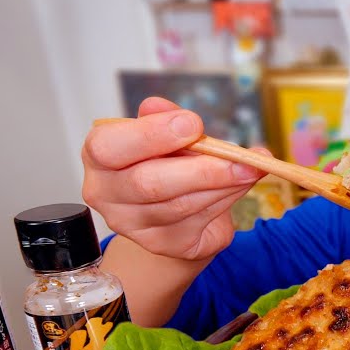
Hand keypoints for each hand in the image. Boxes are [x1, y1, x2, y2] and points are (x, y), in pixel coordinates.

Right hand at [81, 97, 267, 260]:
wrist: (174, 208)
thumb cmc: (165, 161)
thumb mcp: (165, 133)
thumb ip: (165, 118)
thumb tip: (158, 105)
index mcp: (98, 155)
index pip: (109, 147)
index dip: (151, 134)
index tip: (193, 123)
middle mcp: (105, 193)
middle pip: (148, 183)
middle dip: (200, 169)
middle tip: (238, 156)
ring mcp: (131, 224)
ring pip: (180, 205)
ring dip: (223, 184)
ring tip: (250, 167)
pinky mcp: (161, 243)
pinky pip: (198, 220)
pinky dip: (226, 199)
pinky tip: (242, 183)